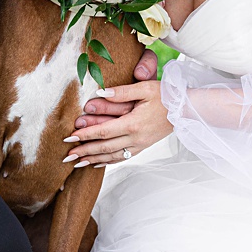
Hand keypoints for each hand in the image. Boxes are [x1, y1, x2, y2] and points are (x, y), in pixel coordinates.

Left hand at [63, 51, 169, 165]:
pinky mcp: (143, 147)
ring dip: (93, 159)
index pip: (103, 132)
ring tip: (77, 163)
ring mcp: (139, 145)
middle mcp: (135, 138)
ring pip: (111, 156)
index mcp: (133, 123)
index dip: (85, 135)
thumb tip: (100, 93)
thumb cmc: (165, 95)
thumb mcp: (145, 88)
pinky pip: (121, 158)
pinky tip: (97, 163)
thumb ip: (122, 91)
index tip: (69, 137)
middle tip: (66, 156)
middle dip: (84, 151)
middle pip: (104, 147)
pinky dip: (107, 162)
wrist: (185, 109)